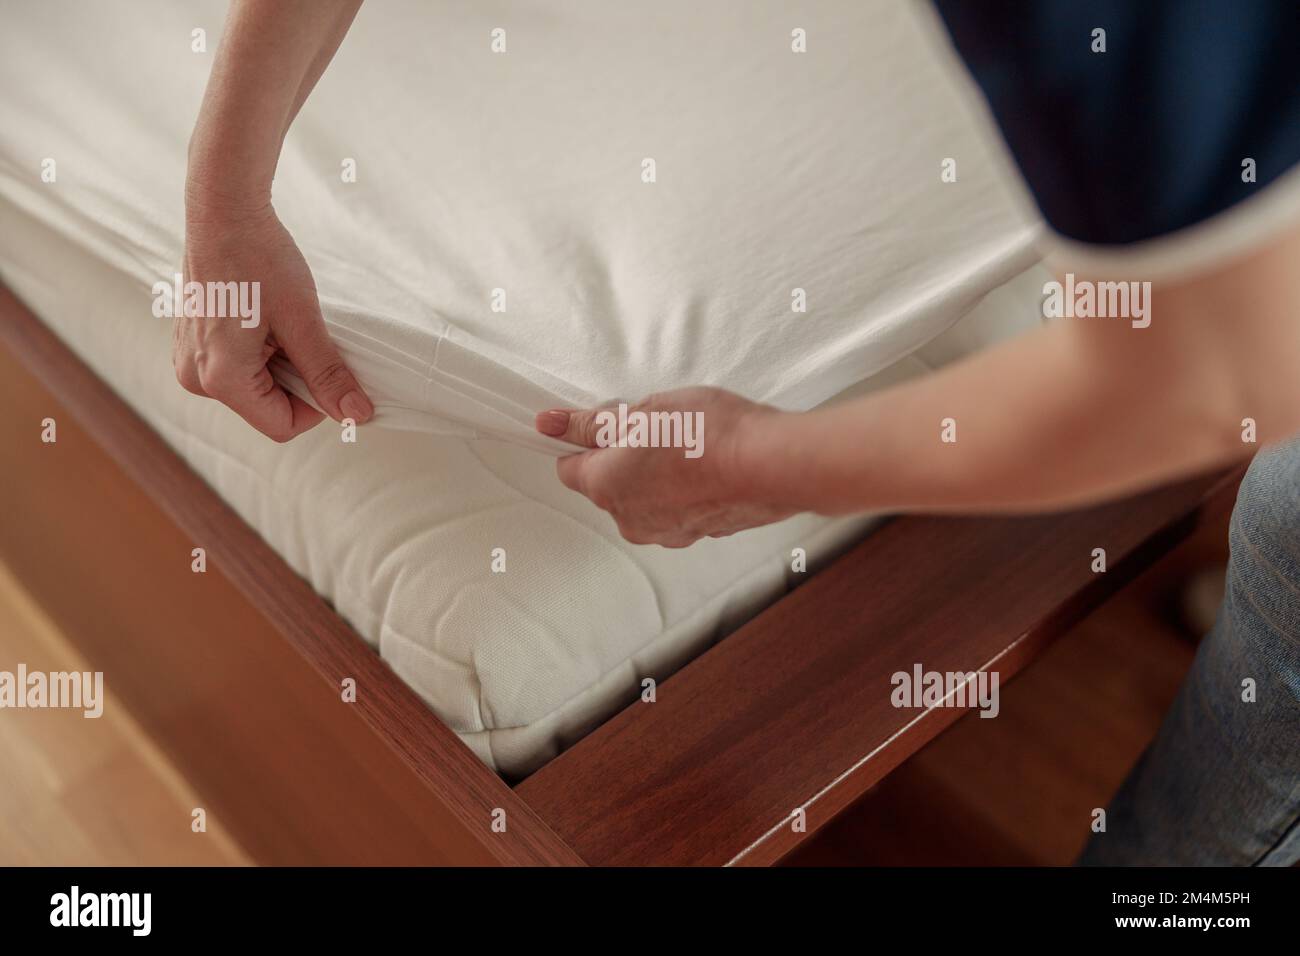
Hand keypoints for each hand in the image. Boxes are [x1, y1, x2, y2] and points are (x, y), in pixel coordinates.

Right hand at [172, 196, 372, 441]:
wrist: (223, 211)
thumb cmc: (261, 258)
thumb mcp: (303, 321)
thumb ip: (328, 374)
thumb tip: (358, 415)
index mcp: (219, 378)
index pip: (283, 425)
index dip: (316, 404)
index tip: (326, 364)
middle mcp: (195, 378)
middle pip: (268, 408)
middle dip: (296, 379)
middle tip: (299, 332)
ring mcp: (189, 362)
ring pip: (257, 388)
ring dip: (281, 363)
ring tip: (278, 320)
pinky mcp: (193, 346)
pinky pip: (240, 368)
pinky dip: (263, 352)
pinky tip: (263, 317)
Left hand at [536, 386, 795, 546]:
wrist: (770, 465)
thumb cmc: (706, 435)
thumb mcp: (643, 412)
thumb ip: (594, 423)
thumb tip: (553, 424)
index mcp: (605, 488)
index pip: (569, 467)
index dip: (581, 440)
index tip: (601, 422)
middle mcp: (629, 519)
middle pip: (609, 484)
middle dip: (623, 456)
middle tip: (654, 424)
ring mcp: (666, 532)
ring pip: (645, 497)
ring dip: (656, 473)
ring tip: (687, 442)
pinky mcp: (699, 534)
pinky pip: (678, 508)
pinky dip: (685, 489)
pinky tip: (707, 463)